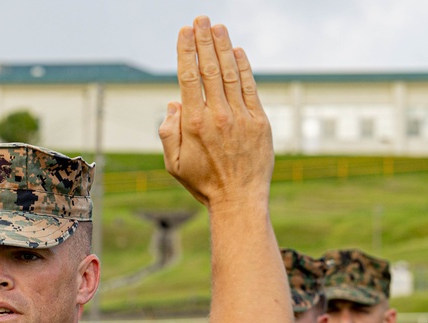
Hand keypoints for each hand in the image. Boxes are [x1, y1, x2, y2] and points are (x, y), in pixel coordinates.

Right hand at [159, 16, 273, 210]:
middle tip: (201, 19)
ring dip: (223, 47)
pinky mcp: (259, 121)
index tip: (184, 32)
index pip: (188, 77)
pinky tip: (237, 52)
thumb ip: (168, 133)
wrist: (238, 200)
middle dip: (204, 40)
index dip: (186, 51)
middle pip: (209, 68)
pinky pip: (250, 88)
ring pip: (230, 74)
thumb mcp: (173, 164)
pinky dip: (244, 68)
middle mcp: (217, 115)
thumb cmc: (203, 183)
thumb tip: (173, 104)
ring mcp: (240, 117)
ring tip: (218, 27)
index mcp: (193, 124)